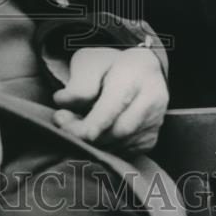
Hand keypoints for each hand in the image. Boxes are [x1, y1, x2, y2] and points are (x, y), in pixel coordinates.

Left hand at [51, 46, 167, 153]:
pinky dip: (104, 148)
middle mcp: (152, 99)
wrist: (138, 72)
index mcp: (137, 72)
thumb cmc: (110, 65)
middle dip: (86, 132)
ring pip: (120, 144)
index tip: (70, 128)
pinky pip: (124, 153)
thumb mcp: (90, 61)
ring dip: (92, 142)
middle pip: (119, 129)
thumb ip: (79, 82)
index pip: (116, 102)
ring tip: (72, 126)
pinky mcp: (150, 139)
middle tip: (60, 121)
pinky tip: (90, 135)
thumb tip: (63, 102)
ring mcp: (154, 121)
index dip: (94, 121)